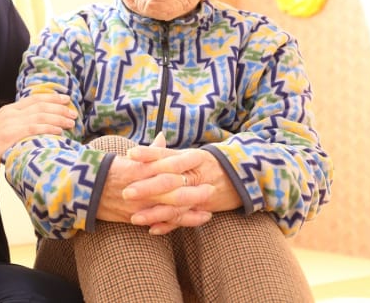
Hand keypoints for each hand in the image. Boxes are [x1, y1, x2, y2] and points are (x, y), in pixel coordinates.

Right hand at [0, 93, 75, 184]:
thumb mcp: (0, 129)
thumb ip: (15, 125)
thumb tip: (34, 128)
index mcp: (8, 110)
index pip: (34, 99)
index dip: (51, 98)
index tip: (65, 99)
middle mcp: (11, 113)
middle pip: (40, 105)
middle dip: (59, 108)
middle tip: (74, 112)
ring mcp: (11, 124)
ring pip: (40, 116)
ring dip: (59, 118)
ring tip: (72, 121)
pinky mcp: (11, 135)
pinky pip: (35, 129)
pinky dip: (49, 128)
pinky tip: (60, 131)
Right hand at [94, 133, 211, 226]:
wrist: (82, 190)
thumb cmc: (107, 170)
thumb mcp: (128, 158)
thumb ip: (149, 151)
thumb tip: (163, 136)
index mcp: (140, 168)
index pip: (168, 167)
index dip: (186, 168)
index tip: (201, 167)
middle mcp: (141, 186)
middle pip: (172, 190)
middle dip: (193, 192)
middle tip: (210, 190)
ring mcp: (137, 204)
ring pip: (168, 210)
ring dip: (190, 212)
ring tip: (207, 212)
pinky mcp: (133, 217)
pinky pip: (157, 222)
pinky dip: (174, 225)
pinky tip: (187, 225)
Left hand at [123, 144, 241, 233]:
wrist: (243, 175)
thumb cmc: (208, 164)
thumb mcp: (191, 155)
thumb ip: (170, 152)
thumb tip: (153, 139)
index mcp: (190, 156)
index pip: (167, 154)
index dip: (148, 154)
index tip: (129, 155)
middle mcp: (195, 172)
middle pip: (169, 179)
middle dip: (147, 187)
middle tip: (126, 192)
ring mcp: (200, 191)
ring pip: (176, 203)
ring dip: (155, 212)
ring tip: (135, 217)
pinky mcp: (204, 208)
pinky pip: (185, 218)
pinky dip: (169, 224)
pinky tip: (152, 229)